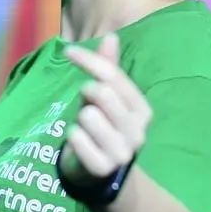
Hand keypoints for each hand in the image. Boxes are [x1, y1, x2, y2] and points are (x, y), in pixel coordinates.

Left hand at [59, 33, 150, 193]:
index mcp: (142, 109)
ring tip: (86, 130)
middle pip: (102, 93)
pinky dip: (73, 138)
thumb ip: (108, 70)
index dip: (89, 60)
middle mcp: (138, 130)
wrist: (103, 175)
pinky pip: (77, 139)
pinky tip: (81, 145)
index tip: (68, 52)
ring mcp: (122, 151)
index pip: (114, 76)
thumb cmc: (103, 128)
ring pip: (88, 115)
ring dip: (79, 120)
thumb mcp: (107, 98)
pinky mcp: (103, 168)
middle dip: (86, 94)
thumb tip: (111, 36)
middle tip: (86, 106)